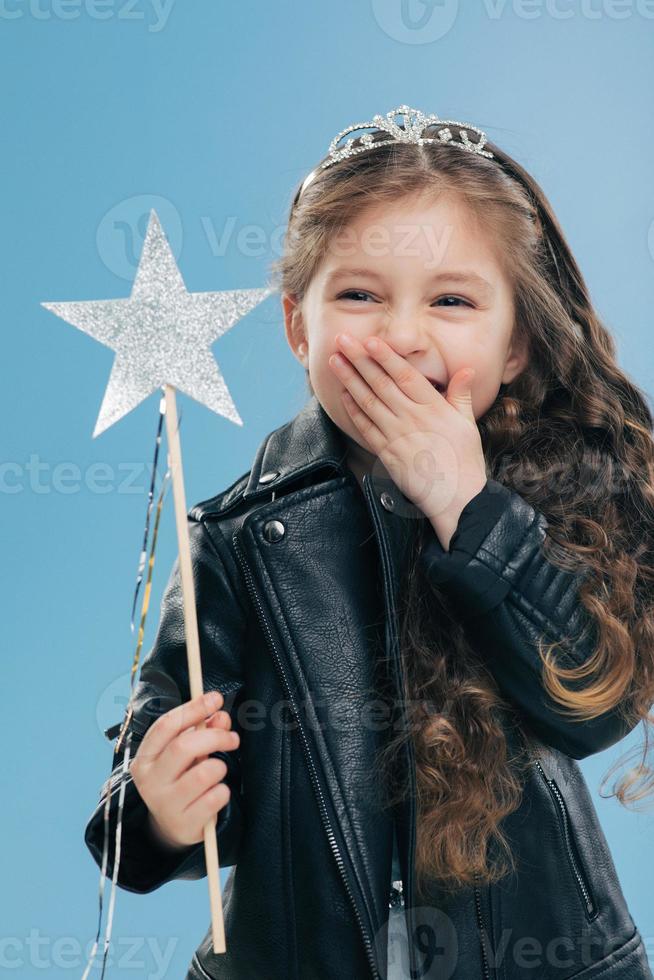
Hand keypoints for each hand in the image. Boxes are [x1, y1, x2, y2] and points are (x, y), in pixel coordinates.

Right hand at [129, 690, 239, 849]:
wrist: (172, 826)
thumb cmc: (180, 779)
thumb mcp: (186, 754)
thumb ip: (202, 731)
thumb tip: (220, 716)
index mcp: (145, 758)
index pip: (166, 725)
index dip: (193, 708)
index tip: (215, 698)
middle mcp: (150, 781)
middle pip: (184, 746)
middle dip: (215, 736)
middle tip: (232, 738)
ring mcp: (165, 804)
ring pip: (204, 773)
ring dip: (220, 766)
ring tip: (218, 771)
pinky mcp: (184, 824)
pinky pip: (215, 797)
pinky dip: (223, 791)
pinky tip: (216, 793)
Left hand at [329, 333, 487, 546]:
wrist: (456, 497)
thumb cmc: (465, 459)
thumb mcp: (468, 423)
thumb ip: (461, 394)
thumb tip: (466, 370)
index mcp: (433, 407)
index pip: (405, 375)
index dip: (385, 356)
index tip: (369, 340)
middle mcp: (412, 418)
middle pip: (380, 383)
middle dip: (359, 359)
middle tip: (341, 340)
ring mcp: (397, 436)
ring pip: (368, 401)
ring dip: (349, 379)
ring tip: (335, 361)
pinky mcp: (386, 453)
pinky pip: (365, 427)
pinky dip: (353, 410)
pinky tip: (343, 395)